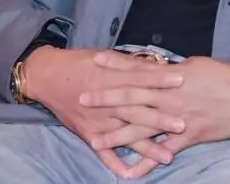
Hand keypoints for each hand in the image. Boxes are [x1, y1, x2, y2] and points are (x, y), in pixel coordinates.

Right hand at [24, 47, 185, 177]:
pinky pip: (104, 154)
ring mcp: (98, 121)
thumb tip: (155, 64)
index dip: (160, 80)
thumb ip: (129, 64)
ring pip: (126, 136)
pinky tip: (130, 175)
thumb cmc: (78, 63)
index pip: (140, 79)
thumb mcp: (104, 57)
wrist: (46, 76)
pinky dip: (115, 164)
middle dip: (160, 119)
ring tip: (167, 157)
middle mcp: (107, 103)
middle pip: (137, 111)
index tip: (182, 81)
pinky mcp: (88, 134)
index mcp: (111, 79)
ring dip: (147, 148)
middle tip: (182, 124)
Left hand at [82, 56, 229, 161]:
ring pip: (142, 128)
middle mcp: (169, 98)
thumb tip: (156, 66)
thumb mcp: (195, 64)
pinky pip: (163, 152)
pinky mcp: (187, 137)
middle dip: (106, 100)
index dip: (115, 65)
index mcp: (170, 77)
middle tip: (82, 99)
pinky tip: (128, 173)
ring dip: (117, 136)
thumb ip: (172, 69)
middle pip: (132, 98)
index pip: (137, 69)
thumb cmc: (223, 75)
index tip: (94, 61)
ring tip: (94, 141)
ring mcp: (177, 119)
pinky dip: (146, 164)